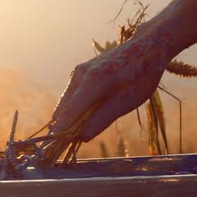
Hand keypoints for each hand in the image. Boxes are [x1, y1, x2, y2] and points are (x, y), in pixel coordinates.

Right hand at [49, 34, 172, 141]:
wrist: (146, 47)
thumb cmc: (141, 75)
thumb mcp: (126, 101)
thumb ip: (102, 119)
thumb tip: (82, 137)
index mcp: (93, 81)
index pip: (69, 112)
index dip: (59, 132)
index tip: (50, 149)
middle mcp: (80, 75)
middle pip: (63, 109)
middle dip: (63, 128)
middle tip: (65, 148)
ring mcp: (79, 72)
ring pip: (66, 102)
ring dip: (69, 119)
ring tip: (77, 135)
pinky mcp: (81, 72)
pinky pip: (72, 95)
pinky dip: (74, 109)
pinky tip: (85, 117)